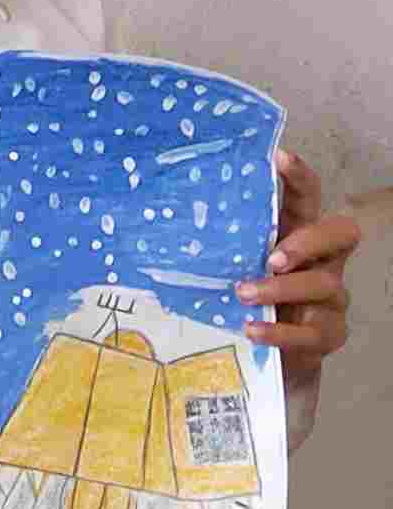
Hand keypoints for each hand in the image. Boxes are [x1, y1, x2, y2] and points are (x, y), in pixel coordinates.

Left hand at [243, 152, 358, 372]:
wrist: (268, 352)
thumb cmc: (248, 297)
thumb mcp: (235, 266)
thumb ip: (223, 244)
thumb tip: (167, 215)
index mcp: (299, 235)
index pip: (309, 198)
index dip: (300, 176)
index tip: (278, 157)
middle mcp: (323, 262)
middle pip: (341, 234)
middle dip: (309, 241)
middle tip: (272, 256)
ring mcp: (331, 299)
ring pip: (323, 285)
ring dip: (281, 288)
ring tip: (244, 293)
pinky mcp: (328, 334)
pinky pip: (311, 333)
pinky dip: (280, 331)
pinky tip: (253, 329)